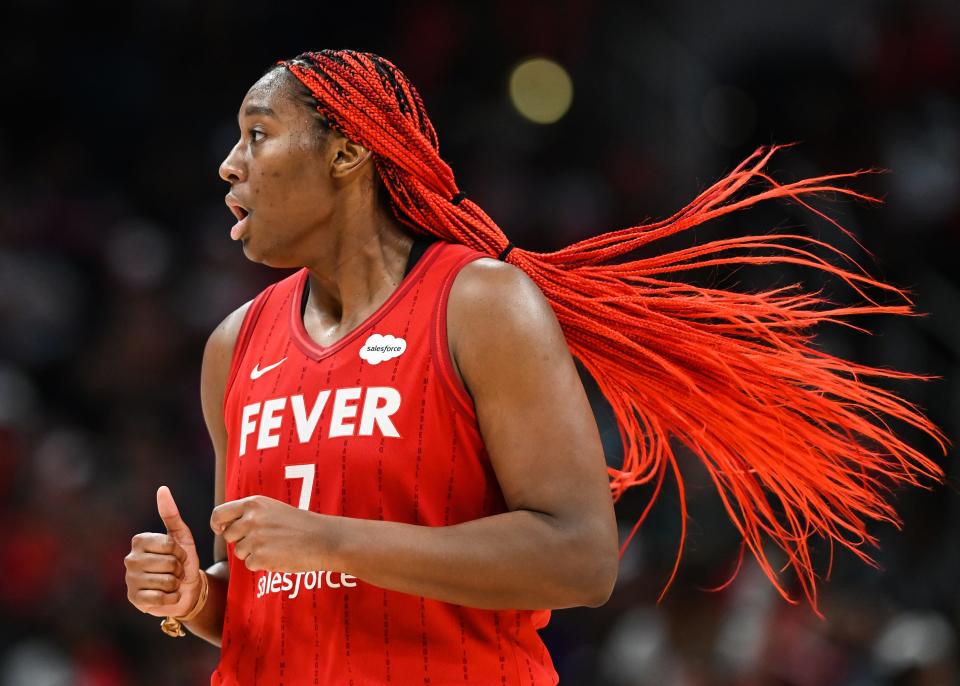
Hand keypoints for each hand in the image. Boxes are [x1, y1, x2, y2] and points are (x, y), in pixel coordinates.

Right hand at [124, 486, 201, 617]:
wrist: (187, 589)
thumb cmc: (183, 560)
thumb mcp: (181, 536)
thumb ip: (171, 514)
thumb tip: (162, 489)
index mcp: (139, 541)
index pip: (168, 545)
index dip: (180, 552)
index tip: (178, 555)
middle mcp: (129, 559)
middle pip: (168, 563)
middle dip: (179, 568)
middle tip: (175, 571)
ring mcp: (130, 581)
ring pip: (166, 581)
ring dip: (176, 584)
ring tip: (171, 582)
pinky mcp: (134, 600)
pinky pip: (160, 598)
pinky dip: (171, 598)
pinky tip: (167, 596)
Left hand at [210, 495, 328, 571]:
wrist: (324, 539)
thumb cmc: (301, 525)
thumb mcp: (273, 509)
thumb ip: (250, 515)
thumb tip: (226, 529)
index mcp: (254, 503)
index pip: (219, 514)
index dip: (217, 524)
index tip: (221, 530)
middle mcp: (251, 519)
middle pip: (228, 536)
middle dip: (241, 541)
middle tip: (263, 541)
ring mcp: (254, 538)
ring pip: (239, 552)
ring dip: (253, 553)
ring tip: (276, 547)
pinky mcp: (259, 557)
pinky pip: (250, 565)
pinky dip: (262, 564)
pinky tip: (279, 556)